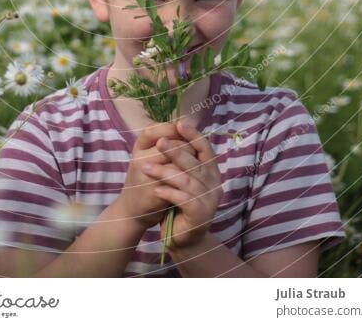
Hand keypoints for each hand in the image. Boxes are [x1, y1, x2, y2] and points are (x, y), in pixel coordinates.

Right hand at [117, 122, 197, 230]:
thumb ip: (163, 142)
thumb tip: (188, 124)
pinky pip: (177, 181)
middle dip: (187, 146)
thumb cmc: (144, 179)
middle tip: (196, 151)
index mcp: (138, 147)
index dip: (169, 128)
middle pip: (170, 144)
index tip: (183, 127)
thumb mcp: (146, 156)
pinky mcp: (154, 192)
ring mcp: (146, 176)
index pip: (152, 130)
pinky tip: (193, 181)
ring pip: (176, 163)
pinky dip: (188, 179)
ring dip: (191, 164)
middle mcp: (139, 159)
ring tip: (197, 167)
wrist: (131, 211)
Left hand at [142, 118, 222, 250]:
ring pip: (187, 180)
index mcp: (212, 171)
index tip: (179, 123)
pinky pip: (183, 199)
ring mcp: (210, 200)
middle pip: (195, 162)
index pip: (205, 148)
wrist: (182, 238)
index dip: (193, 135)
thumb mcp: (181, 178)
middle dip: (176, 150)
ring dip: (165, 172)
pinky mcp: (201, 214)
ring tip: (146, 168)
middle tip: (159, 142)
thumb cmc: (179, 203)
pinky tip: (157, 191)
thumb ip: (182, 159)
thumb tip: (171, 130)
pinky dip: (169, 193)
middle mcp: (215, 183)